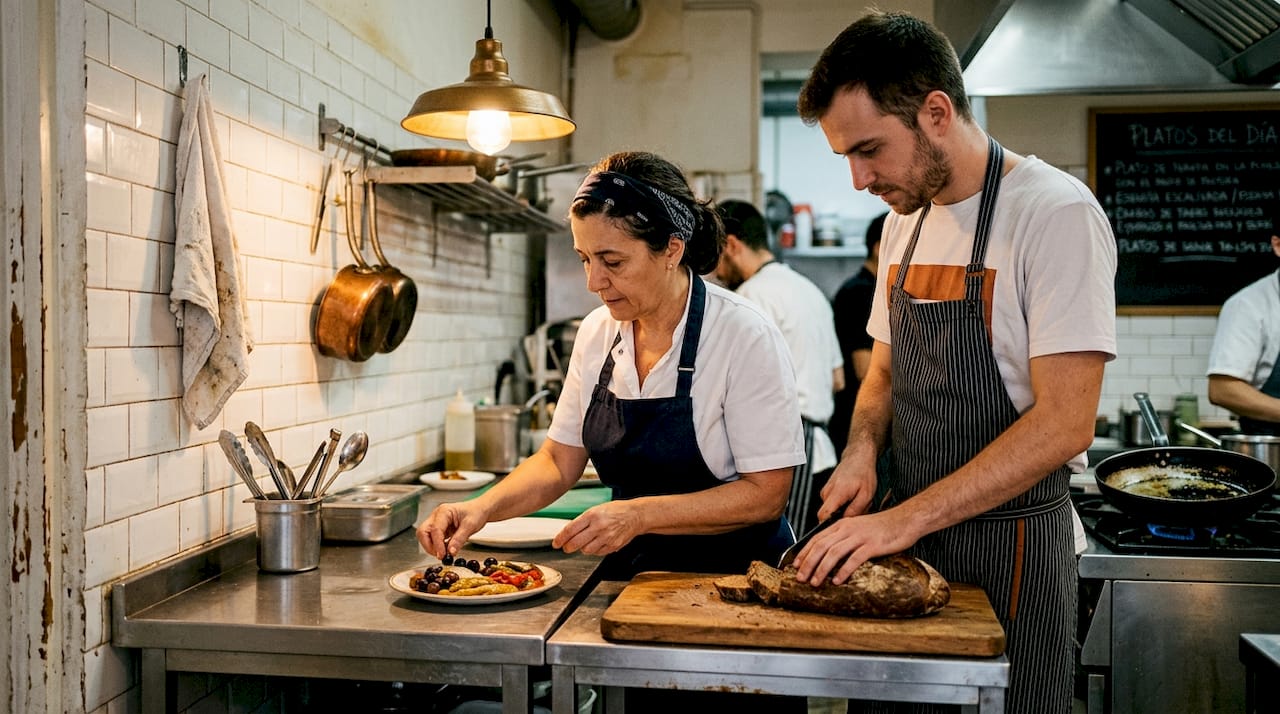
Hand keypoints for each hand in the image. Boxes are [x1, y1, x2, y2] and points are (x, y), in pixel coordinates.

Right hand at [415, 501, 489, 557]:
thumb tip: (450, 552)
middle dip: (429, 546)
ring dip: (432, 547)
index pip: (435, 529)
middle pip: (423, 532)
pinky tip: (446, 549)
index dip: (437, 544)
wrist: (480, 510)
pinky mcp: (440, 529)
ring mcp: (437, 522)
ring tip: (444, 553)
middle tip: (440, 555)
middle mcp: (437, 516)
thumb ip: (459, 539)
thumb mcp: (470, 525)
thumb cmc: (476, 512)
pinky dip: (437, 546)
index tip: (442, 555)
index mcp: (444, 511)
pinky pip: (432, 539)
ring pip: (425, 536)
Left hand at [552, 500, 641, 555]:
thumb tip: (569, 532)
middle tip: (566, 547)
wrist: (635, 515)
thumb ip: (583, 520)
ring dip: (582, 548)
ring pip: (586, 550)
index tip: (556, 543)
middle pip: (576, 542)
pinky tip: (596, 544)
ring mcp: (606, 537)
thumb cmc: (616, 510)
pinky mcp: (613, 545)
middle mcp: (598, 526)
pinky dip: (594, 551)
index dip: (561, 538)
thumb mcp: (597, 509)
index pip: (571, 529)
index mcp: (592, 515)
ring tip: (584, 543)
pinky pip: (597, 553)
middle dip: (568, 547)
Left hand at [792, 509, 917, 585]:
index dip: (804, 552)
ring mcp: (860, 536)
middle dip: (808, 563)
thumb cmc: (883, 527)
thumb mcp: (858, 529)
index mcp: (842, 524)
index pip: (817, 538)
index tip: (795, 565)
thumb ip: (844, 538)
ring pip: (834, 553)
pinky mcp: (872, 545)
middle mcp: (848, 528)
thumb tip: (830, 554)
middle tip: (800, 578)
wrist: (905, 520)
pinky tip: (837, 581)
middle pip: (821, 546)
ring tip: (815, 582)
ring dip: (822, 569)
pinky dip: (843, 571)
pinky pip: (854, 559)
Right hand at [816, 449, 877, 521]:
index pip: (823, 516)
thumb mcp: (866, 495)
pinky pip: (832, 503)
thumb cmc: (864, 473)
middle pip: (827, 514)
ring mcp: (826, 490)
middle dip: (840, 518)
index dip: (828, 526)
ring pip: (831, 509)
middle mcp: (827, 492)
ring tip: (855, 502)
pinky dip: (842, 504)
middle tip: (856, 512)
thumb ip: (855, 510)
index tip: (838, 529)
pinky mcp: (828, 490)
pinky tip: (852, 498)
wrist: (859, 457)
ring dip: (842, 510)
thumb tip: (846, 521)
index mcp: (836, 493)